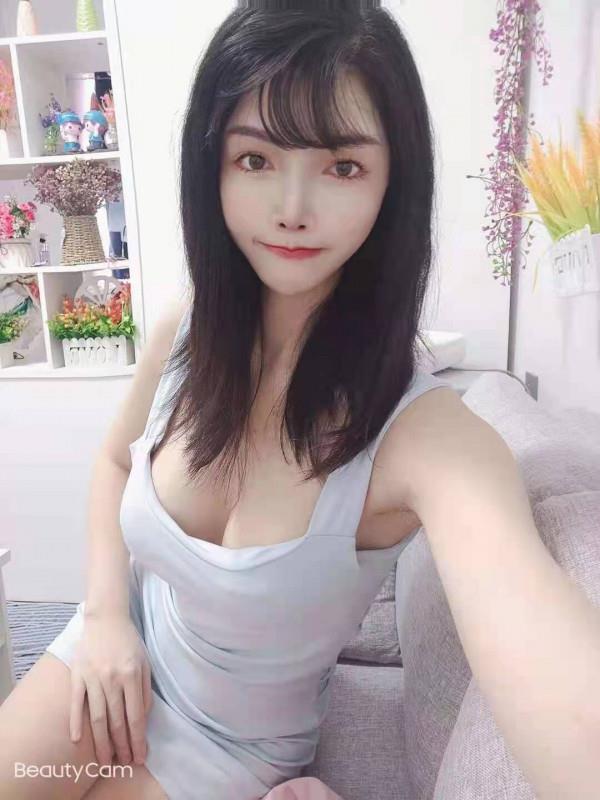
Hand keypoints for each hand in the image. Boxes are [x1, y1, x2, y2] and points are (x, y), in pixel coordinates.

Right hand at [69, 611, 152, 766]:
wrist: (106, 617)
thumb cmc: (128, 641)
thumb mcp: (145, 662)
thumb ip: (145, 690)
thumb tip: (142, 718)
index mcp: (132, 675)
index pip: (136, 716)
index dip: (138, 739)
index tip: (140, 756)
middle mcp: (113, 679)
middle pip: (117, 721)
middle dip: (122, 747)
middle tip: (124, 764)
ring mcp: (93, 677)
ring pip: (98, 717)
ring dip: (101, 742)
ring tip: (104, 762)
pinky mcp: (78, 674)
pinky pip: (76, 702)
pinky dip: (76, 721)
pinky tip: (77, 740)